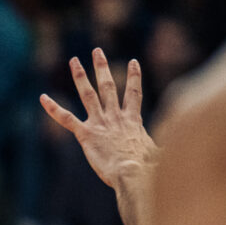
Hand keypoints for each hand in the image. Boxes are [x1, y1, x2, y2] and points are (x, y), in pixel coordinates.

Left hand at [40, 48, 155, 189]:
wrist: (134, 173)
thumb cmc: (149, 169)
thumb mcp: (161, 155)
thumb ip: (166, 149)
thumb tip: (183, 149)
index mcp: (133, 121)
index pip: (134, 94)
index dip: (134, 77)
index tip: (133, 61)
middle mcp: (115, 117)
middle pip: (108, 86)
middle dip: (102, 67)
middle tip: (97, 51)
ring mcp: (100, 123)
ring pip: (88, 94)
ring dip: (80, 76)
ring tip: (74, 60)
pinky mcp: (86, 134)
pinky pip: (66, 118)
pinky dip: (54, 108)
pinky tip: (43, 98)